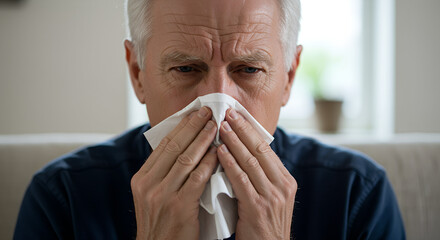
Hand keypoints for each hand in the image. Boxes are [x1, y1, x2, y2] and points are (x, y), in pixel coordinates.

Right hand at [131, 107, 217, 239]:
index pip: (163, 145)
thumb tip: (183, 149)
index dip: (180, 127)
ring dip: (203, 140)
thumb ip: (163, 175)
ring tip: (216, 126)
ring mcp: (162, 196)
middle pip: (173, 147)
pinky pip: (197, 178)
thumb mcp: (151, 197)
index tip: (193, 113)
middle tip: (207, 111)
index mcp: (141, 179)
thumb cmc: (161, 224)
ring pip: (185, 159)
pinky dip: (209, 163)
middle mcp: (148, 184)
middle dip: (192, 126)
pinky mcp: (179, 207)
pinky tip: (219, 153)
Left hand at [218, 109, 296, 239]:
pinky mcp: (258, 208)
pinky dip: (229, 163)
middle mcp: (282, 186)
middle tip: (228, 113)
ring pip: (250, 161)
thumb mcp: (271, 198)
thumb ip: (261, 177)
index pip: (267, 149)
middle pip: (260, 150)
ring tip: (221, 126)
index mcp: (286, 181)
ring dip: (234, 141)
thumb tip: (243, 153)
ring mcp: (272, 197)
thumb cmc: (264, 226)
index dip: (251, 131)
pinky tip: (219, 152)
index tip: (238, 116)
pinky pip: (241, 180)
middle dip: (243, 129)